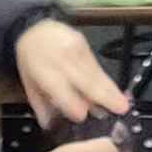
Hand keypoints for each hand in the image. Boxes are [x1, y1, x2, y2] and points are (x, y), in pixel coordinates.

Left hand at [9, 18, 126, 128]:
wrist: (34, 28)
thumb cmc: (30, 56)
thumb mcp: (28, 81)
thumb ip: (40, 103)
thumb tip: (49, 123)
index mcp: (43, 70)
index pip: (61, 90)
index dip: (74, 104)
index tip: (84, 116)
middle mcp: (61, 59)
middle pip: (86, 81)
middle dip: (105, 97)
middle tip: (120, 109)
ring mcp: (75, 50)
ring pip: (96, 73)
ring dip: (112, 90)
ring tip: (123, 103)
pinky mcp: (85, 45)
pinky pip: (97, 65)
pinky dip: (106, 80)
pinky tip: (114, 90)